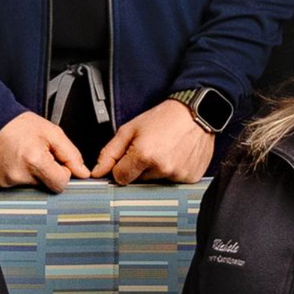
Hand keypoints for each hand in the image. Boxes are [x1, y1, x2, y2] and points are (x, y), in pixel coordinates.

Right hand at [0, 111, 90, 191]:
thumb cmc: (18, 124)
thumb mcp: (51, 132)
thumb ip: (70, 154)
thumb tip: (83, 172)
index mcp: (35, 161)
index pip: (61, 184)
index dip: (62, 172)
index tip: (55, 160)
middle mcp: (19, 175)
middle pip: (45, 185)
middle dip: (46, 172)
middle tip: (36, 154)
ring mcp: (5, 181)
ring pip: (31, 186)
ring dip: (31, 173)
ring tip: (22, 154)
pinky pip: (15, 185)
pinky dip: (17, 175)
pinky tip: (12, 160)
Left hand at [91, 100, 214, 184]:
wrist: (196, 112)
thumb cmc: (163, 118)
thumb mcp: (130, 129)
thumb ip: (110, 153)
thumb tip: (97, 173)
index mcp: (144, 155)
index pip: (120, 178)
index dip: (122, 167)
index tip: (130, 156)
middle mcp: (162, 168)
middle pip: (139, 180)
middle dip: (141, 168)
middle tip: (151, 148)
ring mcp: (178, 175)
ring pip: (156, 182)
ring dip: (157, 170)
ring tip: (166, 150)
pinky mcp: (191, 178)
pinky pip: (174, 181)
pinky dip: (173, 171)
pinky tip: (177, 155)